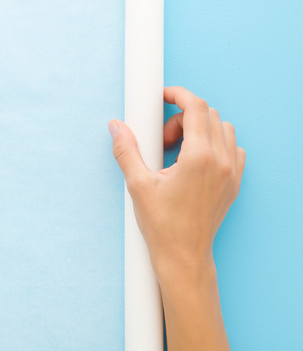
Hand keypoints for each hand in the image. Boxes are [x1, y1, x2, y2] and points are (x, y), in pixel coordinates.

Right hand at [109, 86, 243, 350]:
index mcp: (198, 158)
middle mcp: (221, 161)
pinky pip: (233, 149)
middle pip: (208, 115)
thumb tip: (116, 126)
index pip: (196, 107)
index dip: (178, 95)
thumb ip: (126, 150)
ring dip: (200, 129)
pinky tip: (193, 161)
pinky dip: (215, 145)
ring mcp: (232, 172)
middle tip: (161, 139)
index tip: (164, 96)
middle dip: (182, 116)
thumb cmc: (162, 224)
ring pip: (223, 129)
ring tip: (176, 150)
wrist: (184, 255)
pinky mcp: (234, 183)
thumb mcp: (137, 184)